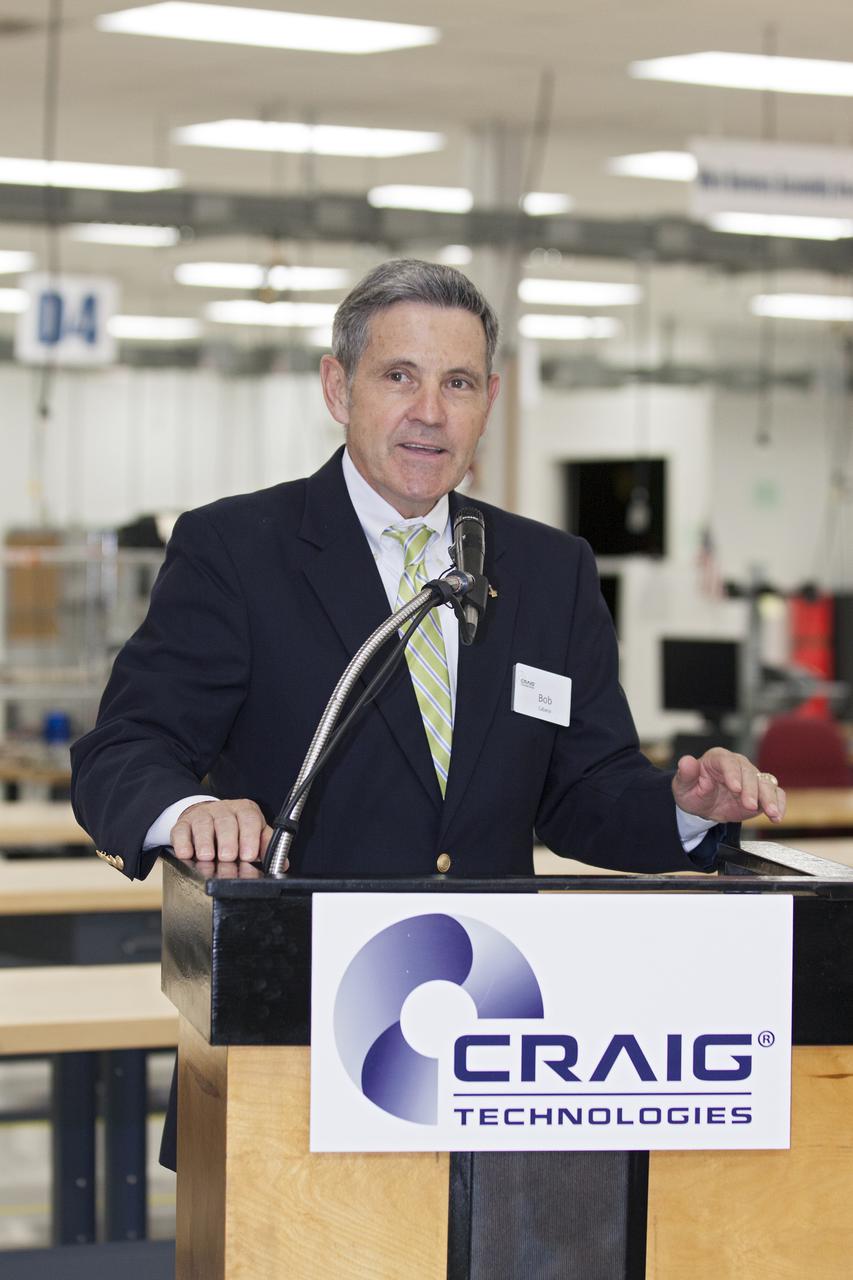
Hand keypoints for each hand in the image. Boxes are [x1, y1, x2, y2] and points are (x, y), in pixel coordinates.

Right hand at [170, 798, 273, 863]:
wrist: (205, 817)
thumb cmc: (234, 830)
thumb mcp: (254, 834)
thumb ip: (266, 846)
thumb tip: (282, 863)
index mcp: (245, 811)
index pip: (250, 819)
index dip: (250, 837)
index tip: (249, 855)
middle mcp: (223, 809)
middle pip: (226, 822)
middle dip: (228, 840)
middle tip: (229, 857)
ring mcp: (202, 815)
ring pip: (203, 824)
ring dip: (205, 842)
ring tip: (208, 857)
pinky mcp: (183, 824)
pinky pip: (181, 830)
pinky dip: (183, 843)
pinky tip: (186, 853)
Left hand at [672, 748, 786, 824]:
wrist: (702, 806)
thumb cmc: (692, 791)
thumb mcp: (683, 785)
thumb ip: (685, 774)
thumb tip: (686, 761)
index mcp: (718, 758)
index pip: (727, 762)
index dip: (733, 774)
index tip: (735, 788)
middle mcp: (738, 765)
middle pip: (749, 773)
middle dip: (751, 790)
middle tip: (749, 805)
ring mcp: (752, 778)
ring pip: (765, 783)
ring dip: (769, 798)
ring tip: (771, 813)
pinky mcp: (761, 792)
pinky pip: (775, 794)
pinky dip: (778, 804)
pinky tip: (777, 816)